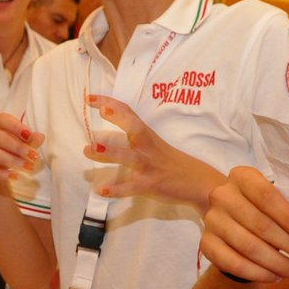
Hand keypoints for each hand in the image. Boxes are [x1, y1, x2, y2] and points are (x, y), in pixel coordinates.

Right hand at [0, 112, 42, 195]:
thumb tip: (39, 136)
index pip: (2, 120)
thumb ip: (30, 140)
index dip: (16, 127)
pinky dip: (0, 173)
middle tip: (32, 155)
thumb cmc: (10, 151)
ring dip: (11, 160)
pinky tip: (13, 176)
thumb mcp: (23, 144)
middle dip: (17, 147)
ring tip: (26, 167)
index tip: (29, 136)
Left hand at [83, 95, 223, 207]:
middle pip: (134, 128)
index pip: (129, 114)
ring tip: (88, 149)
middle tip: (102, 111)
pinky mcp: (150, 185)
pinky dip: (116, 189)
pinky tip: (101, 190)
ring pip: (128, 156)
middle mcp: (148, 147)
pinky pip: (132, 187)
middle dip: (118, 118)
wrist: (200, 183)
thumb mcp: (156, 145)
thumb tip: (113, 129)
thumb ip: (137, 136)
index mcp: (148, 136)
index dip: (111, 104)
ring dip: (108, 152)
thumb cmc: (175, 163)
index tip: (90, 98)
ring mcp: (149, 166)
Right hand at [199, 165, 288, 282]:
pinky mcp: (206, 244)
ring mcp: (212, 220)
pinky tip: (276, 277)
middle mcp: (222, 195)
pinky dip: (258, 273)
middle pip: (260, 224)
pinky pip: (233, 263)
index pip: (267, 197)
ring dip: (278, 264)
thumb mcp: (274, 200)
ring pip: (249, 247)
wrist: (228, 215)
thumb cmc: (261, 207)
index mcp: (242, 177)